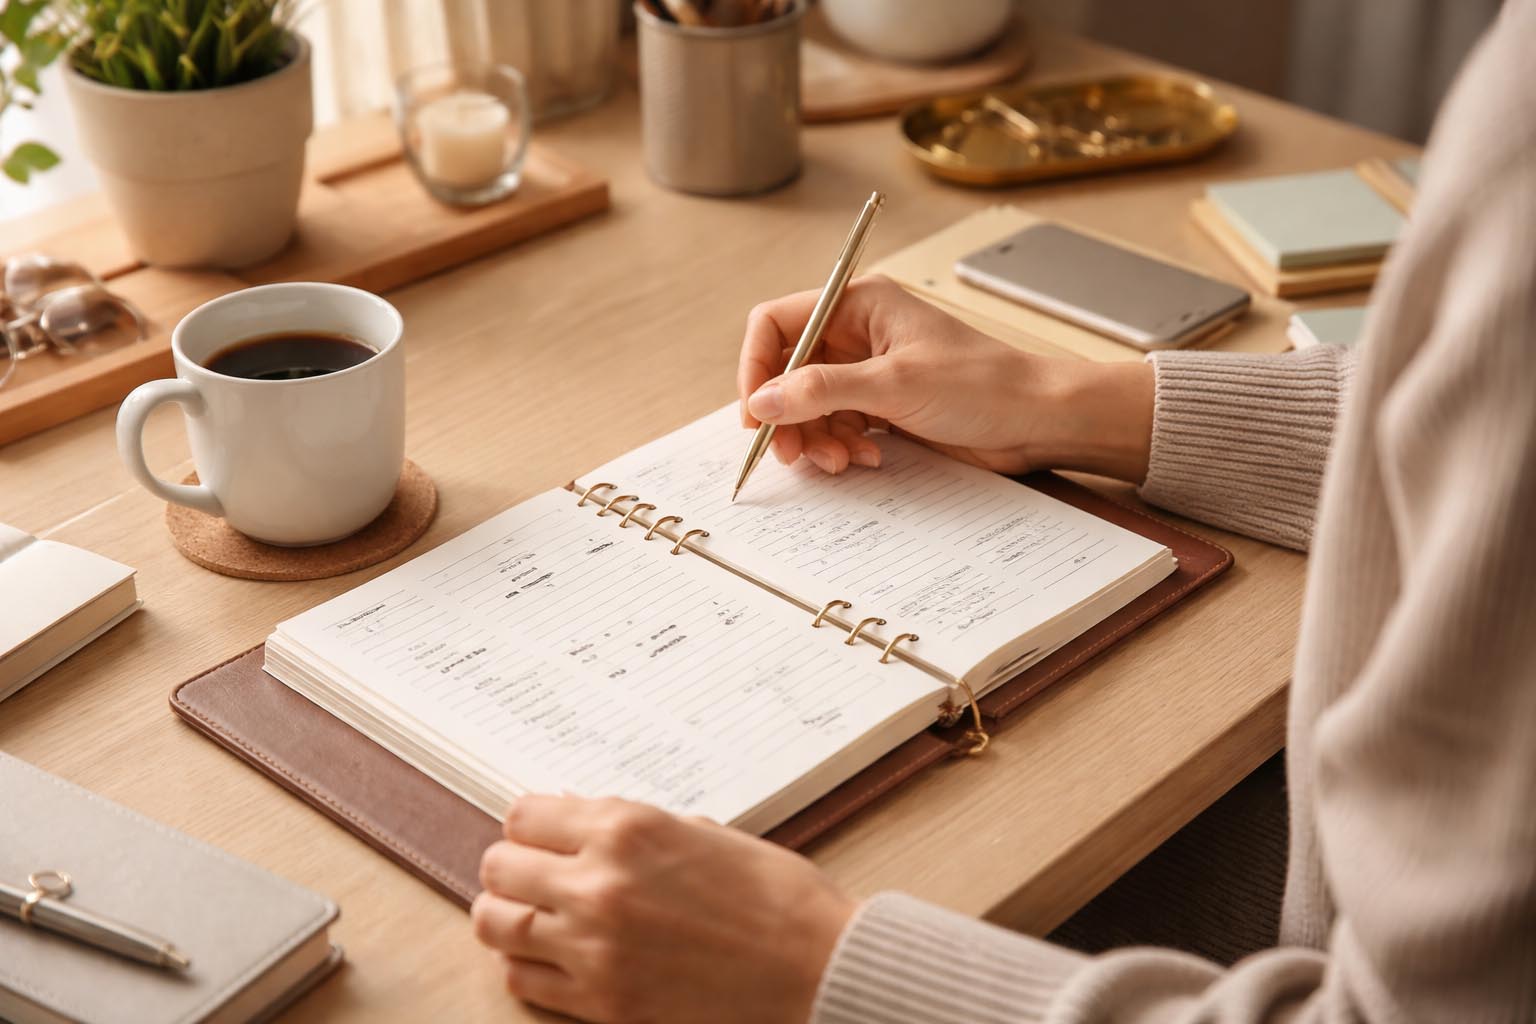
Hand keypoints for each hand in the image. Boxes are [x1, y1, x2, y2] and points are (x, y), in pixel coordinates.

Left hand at [473, 795, 854, 1023]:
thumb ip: (635, 828)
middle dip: (513, 868)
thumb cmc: (776, 896)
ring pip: (497, 926)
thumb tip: (582, 827)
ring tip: (532, 917)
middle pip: (499, 868)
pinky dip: (529, 967)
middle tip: (533, 875)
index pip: (524, 816)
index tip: (542, 835)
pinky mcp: (602, 1003)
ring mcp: (594, 948)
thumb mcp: (703, 832)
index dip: (531, 825)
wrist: (817, 967)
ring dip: (509, 917)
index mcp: (627, 827)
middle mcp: (599, 883)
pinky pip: (524, 982)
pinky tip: (556, 958)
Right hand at [737, 275, 1154, 481]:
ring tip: (840, 460)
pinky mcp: (884, 406)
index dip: (757, 367)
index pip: (778, 323)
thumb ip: (822, 390)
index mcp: (859, 304)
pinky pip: (837, 425)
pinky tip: (865, 457)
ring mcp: (870, 371)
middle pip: (788, 370)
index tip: (756, 413)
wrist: (1037, 420)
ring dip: (815, 437)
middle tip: (792, 453)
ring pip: (810, 405)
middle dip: (787, 414)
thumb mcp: (894, 384)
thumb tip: (764, 400)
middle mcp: (859, 333)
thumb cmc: (982, 384)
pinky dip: (840, 445)